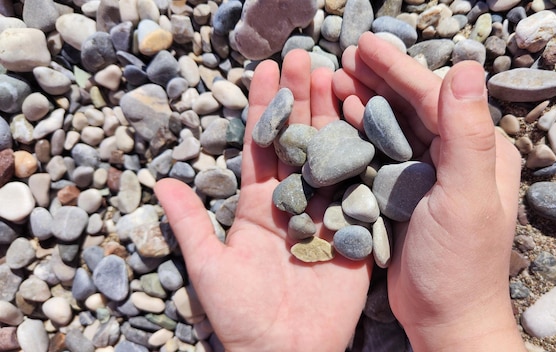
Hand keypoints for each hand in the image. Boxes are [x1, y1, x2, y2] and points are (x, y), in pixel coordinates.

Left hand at [155, 50, 370, 351]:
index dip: (262, 109)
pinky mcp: (353, 232)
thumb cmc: (241, 317)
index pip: (260, 147)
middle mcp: (292, 203)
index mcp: (257, 206)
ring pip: (329, 158)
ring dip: (333, 118)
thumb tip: (162, 182)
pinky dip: (363, 158)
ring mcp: (326, 214)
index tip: (266, 71)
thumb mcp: (209, 268)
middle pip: (298, 143)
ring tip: (337, 78)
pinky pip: (359, 191)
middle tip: (305, 59)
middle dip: (301, 101)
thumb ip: (191, 224)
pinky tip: (368, 124)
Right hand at [333, 32, 525, 350]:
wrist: (444, 318)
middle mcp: (457, 157)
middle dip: (379, 78)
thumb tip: (466, 68)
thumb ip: (466, 135)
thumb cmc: (458, 265)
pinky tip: (342, 117)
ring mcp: (430, 174)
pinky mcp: (406, 192)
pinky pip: (382, 151)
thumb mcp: (466, 199)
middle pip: (413, 105)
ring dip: (366, 100)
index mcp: (479, 151)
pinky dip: (361, 131)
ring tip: (336, 80)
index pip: (436, 98)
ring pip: (395, 124)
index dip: (399, 69)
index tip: (365, 46)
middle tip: (344, 57)